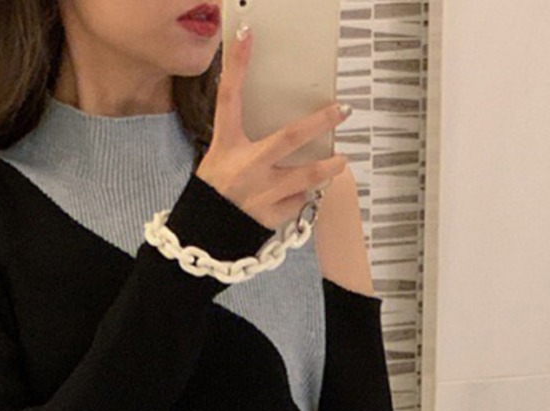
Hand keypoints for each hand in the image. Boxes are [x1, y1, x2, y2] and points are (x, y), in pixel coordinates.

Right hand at [195, 26, 349, 229]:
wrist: (207, 236)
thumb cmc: (216, 192)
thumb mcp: (219, 159)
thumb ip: (247, 143)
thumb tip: (287, 134)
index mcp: (226, 145)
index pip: (229, 97)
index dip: (238, 65)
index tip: (248, 36)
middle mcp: (247, 166)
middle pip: (290, 137)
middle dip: (320, 122)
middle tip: (342, 110)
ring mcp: (263, 192)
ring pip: (308, 175)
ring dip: (329, 168)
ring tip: (342, 161)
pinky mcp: (274, 215)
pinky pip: (299, 201)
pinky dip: (303, 197)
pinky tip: (300, 196)